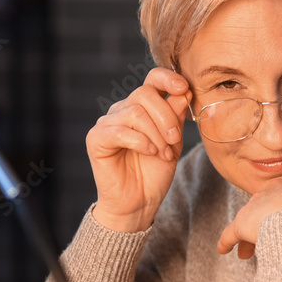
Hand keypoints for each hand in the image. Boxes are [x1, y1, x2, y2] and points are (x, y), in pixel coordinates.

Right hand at [86, 67, 191, 232]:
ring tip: (163, 154)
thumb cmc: (155, 173)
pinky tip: (150, 153)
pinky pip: (120, 130)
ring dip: (155, 134)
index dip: (168, 78)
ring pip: (135, 112)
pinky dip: (140, 141)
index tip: (185, 88)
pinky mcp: (96, 138)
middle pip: (144, 94)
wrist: (138, 203)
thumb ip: (176, 117)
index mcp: (143, 107)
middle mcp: (122, 110)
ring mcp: (107, 123)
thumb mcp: (173, 142)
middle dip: (166, 117)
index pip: (152, 79)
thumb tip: (183, 92)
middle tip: (175, 141)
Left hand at [217, 177, 281, 258]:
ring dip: (249, 238)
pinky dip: (227, 242)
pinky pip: (231, 234)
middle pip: (264, 209)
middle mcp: (271, 191)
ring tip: (247, 255)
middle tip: (265, 240)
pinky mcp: (242, 223)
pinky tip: (223, 250)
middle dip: (263, 225)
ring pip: (249, 222)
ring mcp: (254, 206)